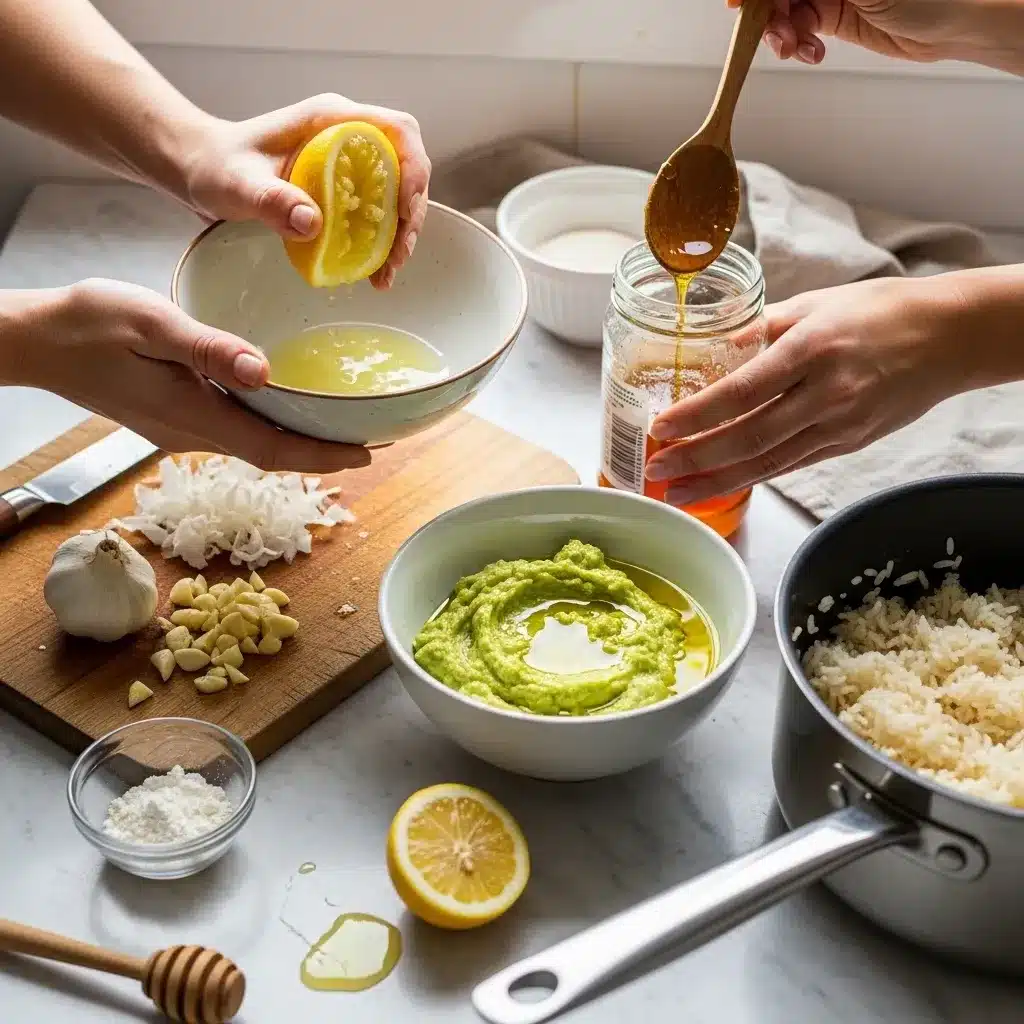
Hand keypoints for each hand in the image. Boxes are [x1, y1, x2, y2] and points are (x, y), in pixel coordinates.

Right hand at [12, 278, 370, 472]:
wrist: (34, 340)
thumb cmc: (86, 324)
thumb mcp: (150, 323)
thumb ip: (207, 349)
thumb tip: (263, 372)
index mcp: (192, 415)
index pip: (272, 450)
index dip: (322, 457)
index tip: (366, 455)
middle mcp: (190, 434)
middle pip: (270, 455)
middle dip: (322, 454)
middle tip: (370, 441)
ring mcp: (179, 430)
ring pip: (252, 445)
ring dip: (298, 443)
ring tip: (340, 427)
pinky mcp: (171, 418)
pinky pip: (232, 432)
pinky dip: (268, 427)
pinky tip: (284, 407)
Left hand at [179, 94, 430, 289]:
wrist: (203, 170)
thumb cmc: (217, 166)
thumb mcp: (238, 184)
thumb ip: (271, 200)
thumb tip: (312, 223)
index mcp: (331, 119)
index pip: (397, 130)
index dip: (413, 167)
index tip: (404, 209)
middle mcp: (348, 136)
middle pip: (406, 167)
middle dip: (411, 213)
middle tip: (398, 256)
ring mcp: (348, 162)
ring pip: (397, 193)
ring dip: (401, 234)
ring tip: (387, 273)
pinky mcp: (343, 187)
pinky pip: (377, 211)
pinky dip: (382, 243)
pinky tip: (373, 272)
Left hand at [644, 276, 967, 503]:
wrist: (950, 337)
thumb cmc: (879, 311)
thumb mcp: (814, 304)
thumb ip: (760, 328)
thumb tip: (713, 348)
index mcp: (812, 350)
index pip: (742, 391)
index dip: (697, 415)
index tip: (661, 427)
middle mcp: (826, 393)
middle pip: (750, 437)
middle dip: (696, 458)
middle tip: (656, 469)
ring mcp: (840, 425)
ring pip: (768, 463)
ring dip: (717, 481)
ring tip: (678, 493)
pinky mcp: (848, 444)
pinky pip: (791, 465)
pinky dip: (753, 478)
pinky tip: (722, 484)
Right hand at [726, 0, 981, 65]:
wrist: (951, 25)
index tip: (736, 4)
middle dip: (768, 16)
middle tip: (777, 36)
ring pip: (784, 13)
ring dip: (782, 36)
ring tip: (797, 50)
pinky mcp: (833, 17)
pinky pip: (800, 31)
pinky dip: (799, 46)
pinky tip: (813, 53)